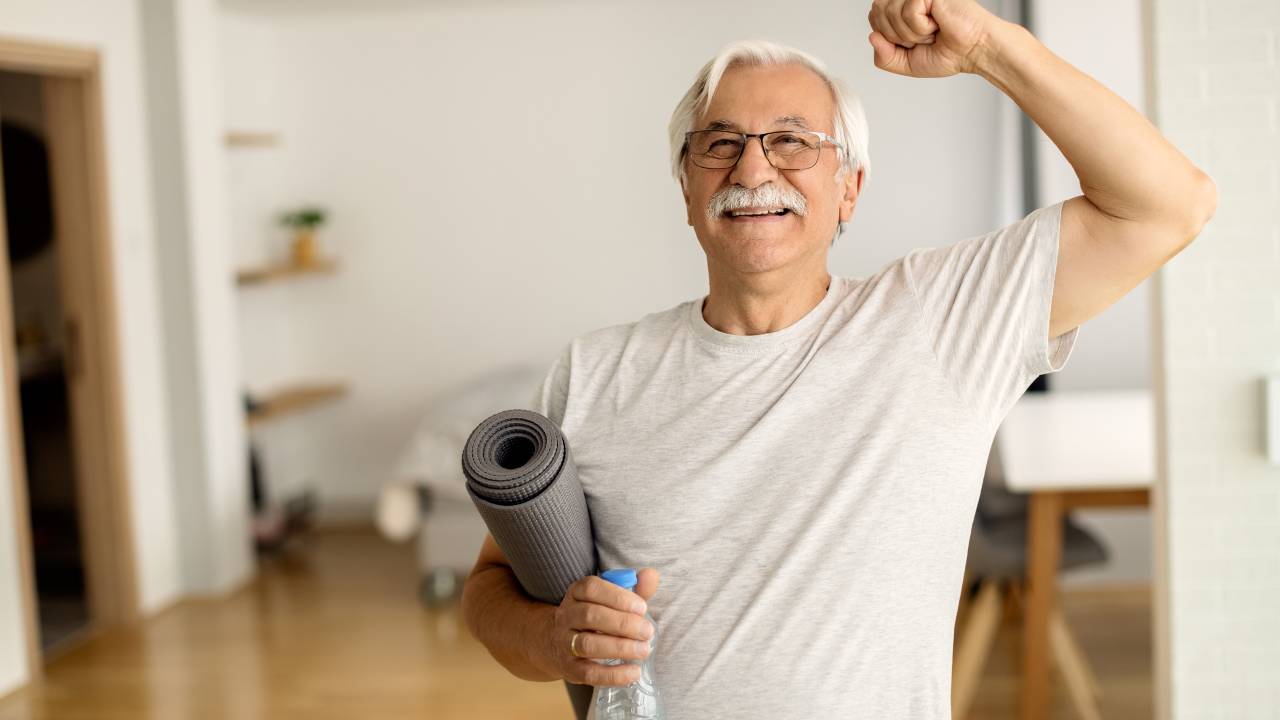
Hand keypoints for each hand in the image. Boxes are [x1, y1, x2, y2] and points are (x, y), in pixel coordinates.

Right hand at [538, 568, 660, 686]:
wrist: (553, 644)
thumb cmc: (594, 618)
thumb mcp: (608, 599)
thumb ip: (633, 588)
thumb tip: (652, 575)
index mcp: (576, 594)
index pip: (591, 588)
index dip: (618, 597)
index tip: (642, 607)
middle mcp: (566, 616)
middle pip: (590, 616)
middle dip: (623, 623)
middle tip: (647, 632)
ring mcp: (564, 643)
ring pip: (587, 644)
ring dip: (619, 647)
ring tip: (644, 650)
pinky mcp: (569, 669)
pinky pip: (588, 673)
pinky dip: (613, 674)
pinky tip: (634, 672)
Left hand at [867, 0, 1004, 76]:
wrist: (974, 51)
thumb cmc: (947, 53)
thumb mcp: (905, 63)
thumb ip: (883, 57)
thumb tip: (872, 37)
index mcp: (901, 7)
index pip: (873, 16)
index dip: (888, 36)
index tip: (913, 41)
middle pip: (877, 13)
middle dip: (898, 35)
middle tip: (924, 36)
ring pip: (891, 13)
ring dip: (912, 33)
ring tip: (932, 30)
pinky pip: (908, 12)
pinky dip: (922, 27)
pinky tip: (937, 23)